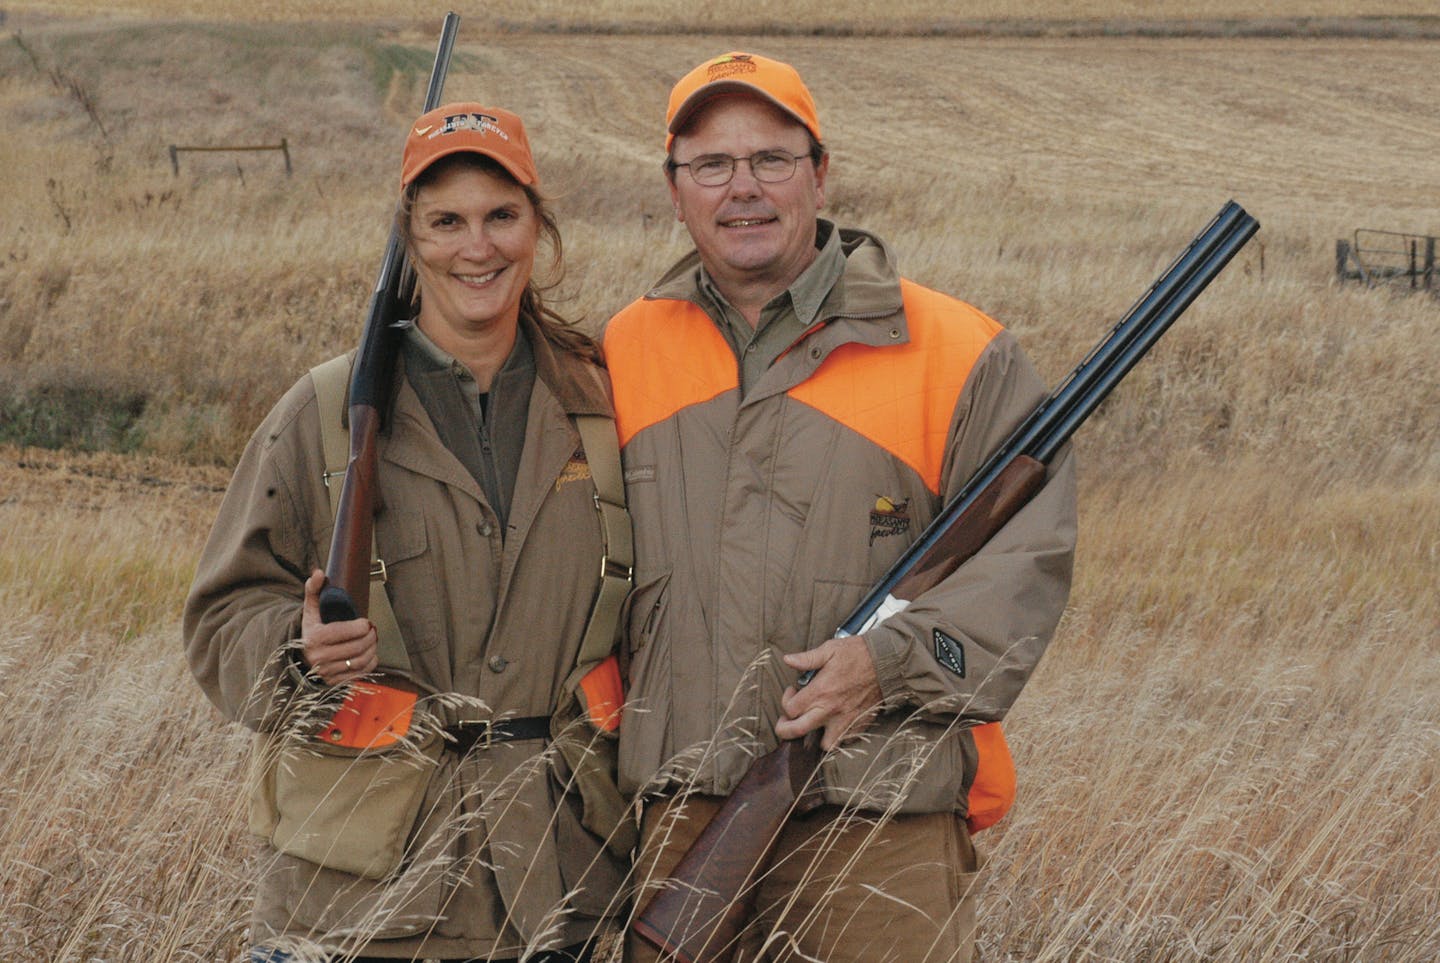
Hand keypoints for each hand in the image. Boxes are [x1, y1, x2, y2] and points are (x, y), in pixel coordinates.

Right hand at [299, 569, 377, 685]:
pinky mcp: (335, 682)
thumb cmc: (311, 630)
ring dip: (372, 649)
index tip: (366, 622)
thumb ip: (313, 590)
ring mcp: (328, 672)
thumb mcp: (310, 609)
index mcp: (315, 638)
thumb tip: (319, 573)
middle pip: (356, 647)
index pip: (345, 632)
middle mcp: (320, 658)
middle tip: (373, 630)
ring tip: (373, 639)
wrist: (301, 658)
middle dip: (370, 637)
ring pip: (360, 661)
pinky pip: (360, 673)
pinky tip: (370, 653)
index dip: (362, 626)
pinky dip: (370, 663)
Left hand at [775, 636, 882, 750]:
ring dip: (816, 737)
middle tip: (787, 720)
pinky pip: (845, 741)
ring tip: (815, 725)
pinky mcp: (860, 725)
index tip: (792, 692)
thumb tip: (788, 659)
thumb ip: (807, 658)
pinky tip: (835, 724)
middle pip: (798, 731)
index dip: (785, 702)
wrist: (887, 662)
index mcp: (820, 691)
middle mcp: (831, 710)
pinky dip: (838, 736)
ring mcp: (846, 720)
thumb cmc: (858, 653)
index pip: (790, 709)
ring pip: (824, 744)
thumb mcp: (830, 649)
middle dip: (785, 729)